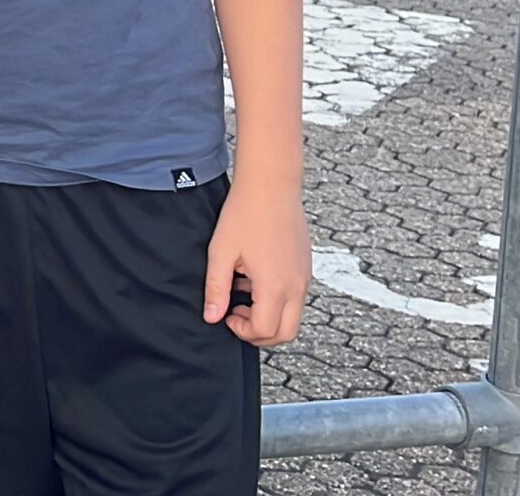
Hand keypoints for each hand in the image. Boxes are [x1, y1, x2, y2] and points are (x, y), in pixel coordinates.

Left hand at [206, 177, 309, 345]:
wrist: (271, 185)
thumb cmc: (244, 214)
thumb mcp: (221, 252)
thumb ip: (216, 289)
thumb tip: (212, 317)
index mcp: (275, 286)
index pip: (265, 330)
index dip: (242, 331)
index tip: (226, 314)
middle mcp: (297, 286)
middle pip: (286, 333)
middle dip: (260, 334)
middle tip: (236, 315)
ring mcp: (305, 277)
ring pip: (293, 317)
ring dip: (269, 315)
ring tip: (243, 290)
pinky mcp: (306, 268)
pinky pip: (296, 298)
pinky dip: (278, 300)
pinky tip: (255, 277)